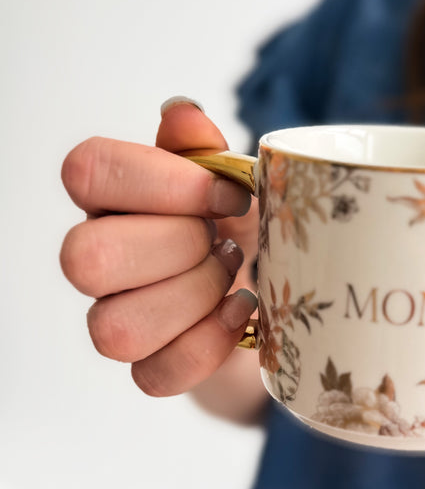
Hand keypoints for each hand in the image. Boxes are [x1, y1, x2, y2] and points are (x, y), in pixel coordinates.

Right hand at [60, 100, 258, 396]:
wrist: (274, 293)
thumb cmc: (240, 227)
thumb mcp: (233, 179)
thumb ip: (203, 148)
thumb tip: (183, 113)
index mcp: (110, 196)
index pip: (87, 170)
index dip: (163, 182)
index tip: (229, 194)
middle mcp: (97, 255)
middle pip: (86, 258)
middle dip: (178, 248)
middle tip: (225, 243)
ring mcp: (114, 316)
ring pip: (114, 328)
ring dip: (192, 300)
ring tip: (232, 278)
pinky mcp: (147, 366)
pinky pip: (154, 375)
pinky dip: (208, 346)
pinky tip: (239, 317)